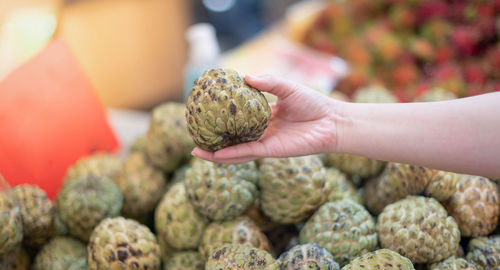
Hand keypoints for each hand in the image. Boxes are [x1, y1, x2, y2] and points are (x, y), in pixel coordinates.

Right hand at [191, 75, 340, 163]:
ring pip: (236, 150)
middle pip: (232, 137)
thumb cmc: (313, 103)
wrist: (332, 121)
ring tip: (196, 151)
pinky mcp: (271, 151)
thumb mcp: (287, 87)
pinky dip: (231, 154)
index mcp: (264, 116)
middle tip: (194, 135)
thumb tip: (245, 76)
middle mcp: (262, 131)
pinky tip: (215, 154)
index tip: (204, 112)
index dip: (222, 116)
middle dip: (213, 138)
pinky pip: (247, 153)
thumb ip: (268, 82)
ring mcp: (265, 142)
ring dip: (216, 153)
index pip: (238, 117)